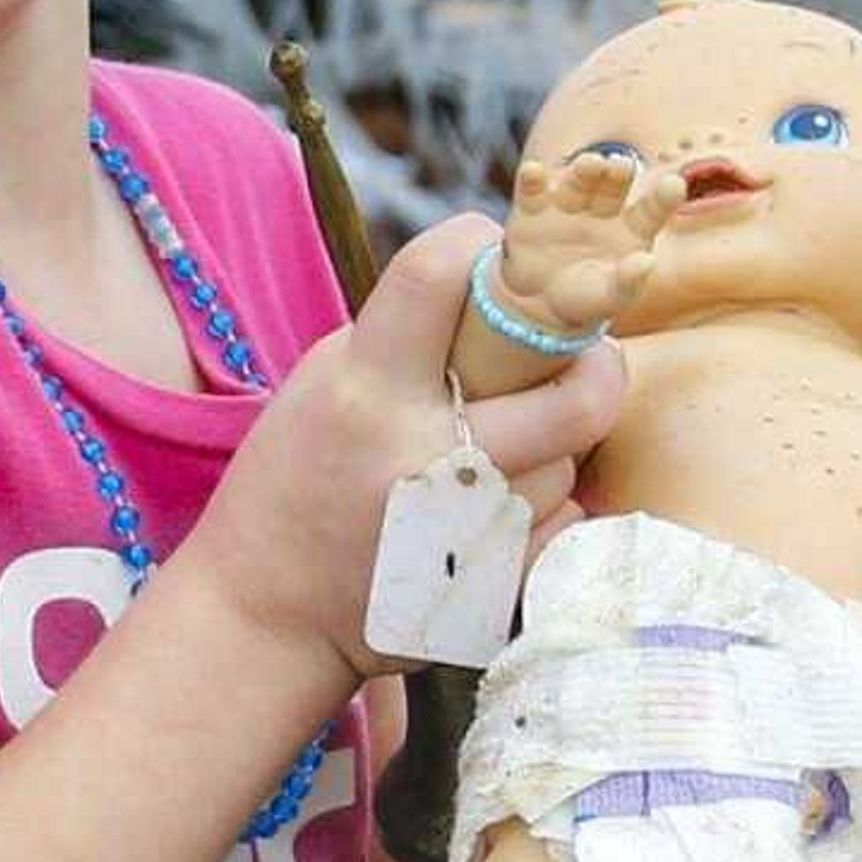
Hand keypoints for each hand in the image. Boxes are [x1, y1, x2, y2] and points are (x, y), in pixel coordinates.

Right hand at [192, 214, 625, 679]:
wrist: (267, 616)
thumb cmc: (296, 483)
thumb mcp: (326, 386)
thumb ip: (408, 339)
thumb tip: (507, 285)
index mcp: (365, 391)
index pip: (438, 274)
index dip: (480, 245)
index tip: (499, 254)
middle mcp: (422, 458)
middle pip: (573, 392)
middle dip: (595, 363)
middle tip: (583, 357)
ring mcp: (465, 531)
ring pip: (567, 463)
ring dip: (549, 448)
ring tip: (491, 456)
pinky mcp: (491, 591)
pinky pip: (563, 523)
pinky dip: (540, 510)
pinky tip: (487, 512)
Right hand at [495, 149, 685, 335]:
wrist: (538, 304)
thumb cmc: (586, 298)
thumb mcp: (610, 298)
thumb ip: (628, 282)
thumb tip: (648, 262)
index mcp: (631, 228)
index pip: (651, 210)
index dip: (663, 198)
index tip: (674, 185)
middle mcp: (602, 208)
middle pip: (613, 186)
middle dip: (618, 174)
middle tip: (622, 165)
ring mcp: (567, 205)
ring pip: (578, 182)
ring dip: (584, 171)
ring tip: (590, 164)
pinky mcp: (532, 209)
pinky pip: (533, 190)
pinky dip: (532, 179)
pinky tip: (534, 172)